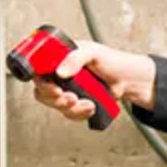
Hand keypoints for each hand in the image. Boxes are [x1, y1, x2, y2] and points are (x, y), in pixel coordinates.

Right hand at [33, 40, 156, 122]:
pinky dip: (80, 113)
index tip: (53, 87)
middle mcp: (60, 73)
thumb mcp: (94, 52)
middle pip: (42, 90)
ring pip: (56, 105)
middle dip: (56, 99)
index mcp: (60, 56)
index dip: (40, 80)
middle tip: (71, 98)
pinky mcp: (75, 103)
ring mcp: (67, 89)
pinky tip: (92, 107)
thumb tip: (60, 71)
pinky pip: (69, 113)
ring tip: (88, 103)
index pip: (38, 68)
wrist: (128, 80)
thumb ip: (76, 57)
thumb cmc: (112, 61)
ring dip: (72, 108)